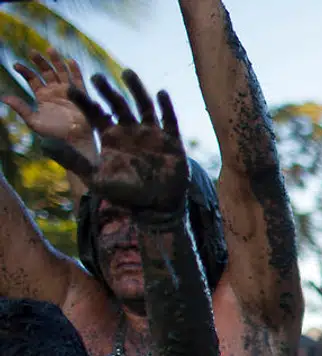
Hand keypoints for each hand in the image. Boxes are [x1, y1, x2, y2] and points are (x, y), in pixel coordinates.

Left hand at [2, 50, 92, 145]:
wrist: (74, 142)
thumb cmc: (55, 134)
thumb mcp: (34, 121)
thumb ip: (21, 108)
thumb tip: (4, 97)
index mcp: (42, 96)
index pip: (32, 78)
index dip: (25, 71)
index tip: (16, 66)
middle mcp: (55, 91)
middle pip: (46, 71)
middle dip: (39, 61)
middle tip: (32, 52)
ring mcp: (68, 92)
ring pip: (61, 72)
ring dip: (56, 61)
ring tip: (49, 49)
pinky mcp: (81, 95)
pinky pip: (78, 80)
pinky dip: (75, 70)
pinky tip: (70, 61)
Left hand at [62, 71, 186, 212]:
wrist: (156, 207)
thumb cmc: (125, 194)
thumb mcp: (94, 178)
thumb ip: (71, 160)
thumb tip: (42, 144)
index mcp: (110, 136)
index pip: (95, 113)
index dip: (84, 101)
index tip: (70, 89)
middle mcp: (129, 130)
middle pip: (117, 104)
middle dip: (107, 90)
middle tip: (95, 77)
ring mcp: (151, 133)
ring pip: (143, 105)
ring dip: (136, 89)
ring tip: (127, 72)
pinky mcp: (171, 140)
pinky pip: (169, 120)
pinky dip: (166, 107)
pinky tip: (161, 94)